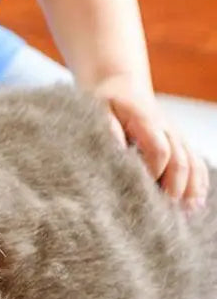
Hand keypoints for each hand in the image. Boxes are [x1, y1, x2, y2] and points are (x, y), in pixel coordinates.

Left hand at [94, 77, 208, 209]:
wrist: (121, 86)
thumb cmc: (107, 101)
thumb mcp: (100, 110)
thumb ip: (109, 130)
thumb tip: (117, 152)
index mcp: (147, 120)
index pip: (159, 150)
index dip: (154, 171)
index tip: (143, 190)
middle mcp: (168, 129)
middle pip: (180, 161)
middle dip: (176, 187)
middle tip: (166, 212)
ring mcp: (177, 136)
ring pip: (193, 164)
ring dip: (191, 189)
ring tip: (186, 213)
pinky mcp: (180, 143)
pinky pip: (196, 164)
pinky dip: (198, 184)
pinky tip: (195, 204)